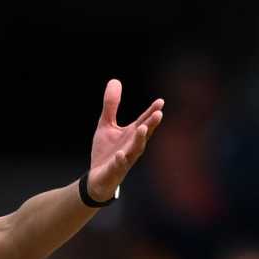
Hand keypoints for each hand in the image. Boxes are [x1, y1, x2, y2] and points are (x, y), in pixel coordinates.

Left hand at [87, 80, 163, 201]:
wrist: (97, 178)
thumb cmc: (107, 151)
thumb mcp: (106, 125)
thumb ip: (111, 105)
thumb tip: (115, 81)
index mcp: (132, 135)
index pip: (144, 121)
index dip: (152, 112)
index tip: (160, 102)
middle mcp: (132, 146)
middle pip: (144, 134)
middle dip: (151, 124)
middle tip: (159, 113)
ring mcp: (124, 159)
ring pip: (135, 150)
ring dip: (140, 140)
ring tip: (143, 129)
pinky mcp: (114, 171)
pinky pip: (118, 166)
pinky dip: (120, 160)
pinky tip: (120, 154)